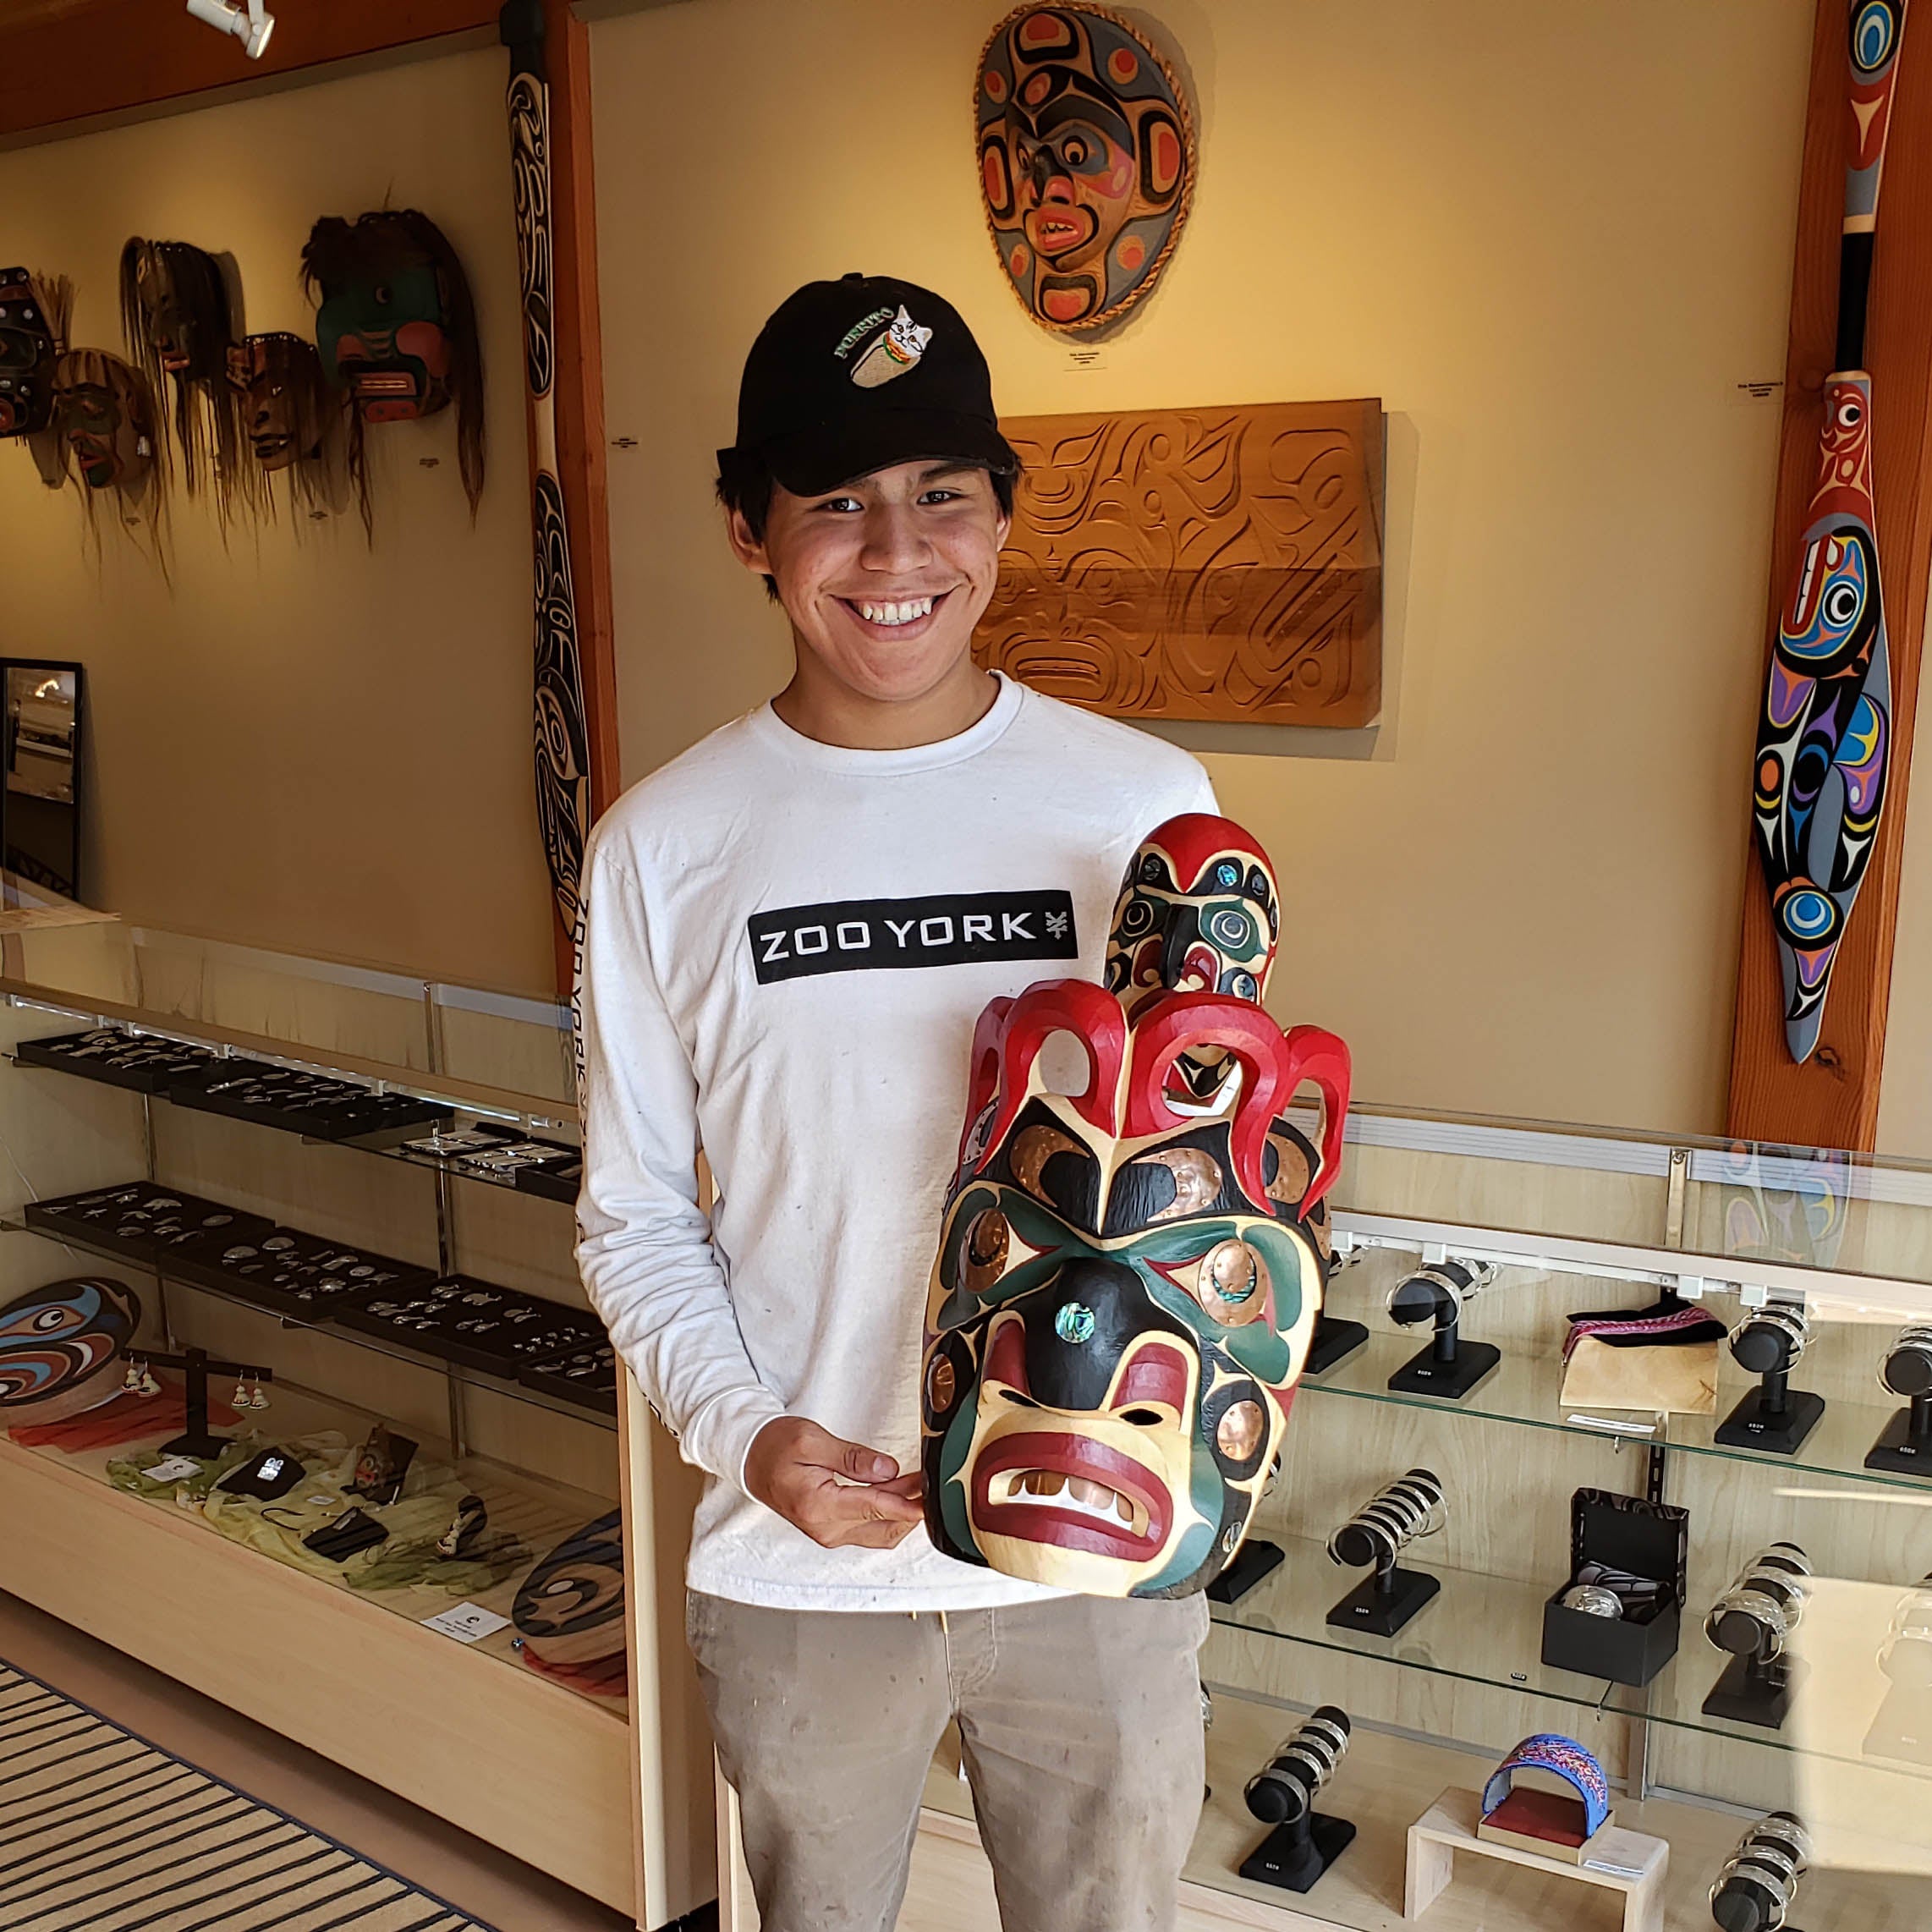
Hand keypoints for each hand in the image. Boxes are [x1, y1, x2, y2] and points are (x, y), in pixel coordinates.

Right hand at [743, 1416, 924, 1549]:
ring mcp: (829, 1533)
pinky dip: (888, 1515)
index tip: (929, 1498)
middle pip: (883, 1526)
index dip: (907, 1504)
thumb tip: (887, 1469)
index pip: (874, 1508)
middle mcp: (825, 1528)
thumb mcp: (812, 1440)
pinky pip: (869, 1529)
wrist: (751, 1460)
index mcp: (818, 1505)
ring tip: (918, 1483)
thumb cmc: (775, 1447)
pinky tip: (899, 1494)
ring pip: (880, 1532)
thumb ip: (852, 1458)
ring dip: (901, 1512)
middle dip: (910, 1505)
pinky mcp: (832, 1530)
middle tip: (929, 1479)